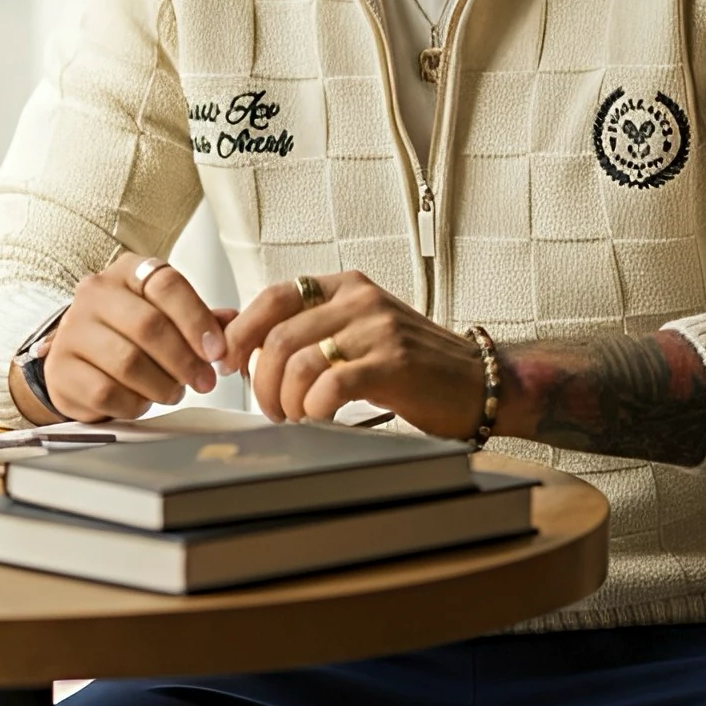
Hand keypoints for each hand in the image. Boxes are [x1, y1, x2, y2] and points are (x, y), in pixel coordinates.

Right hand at [42, 253, 234, 421]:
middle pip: (149, 325)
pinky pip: (107, 393)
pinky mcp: (60, 369)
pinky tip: (141, 401)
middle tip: (204, 381)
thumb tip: (233, 323)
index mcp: (127, 271)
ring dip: (162, 385)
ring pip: (128, 362)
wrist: (77, 359)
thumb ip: (200, 319)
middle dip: (185, 360)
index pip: (167, 284)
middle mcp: (95, 293)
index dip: (197, 319)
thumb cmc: (129, 334)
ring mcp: (72, 330)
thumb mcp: (165, 316)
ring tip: (173, 392)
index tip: (217, 351)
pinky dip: (133, 403)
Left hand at [224, 270, 484, 438]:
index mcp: (345, 286)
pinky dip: (314, 409)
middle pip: (279, 336)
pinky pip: (331, 385)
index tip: (228, 363)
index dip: (241, 332)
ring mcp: (378, 329)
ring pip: (299, 362)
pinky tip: (320, 419)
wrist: (477, 381)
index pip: (273, 297)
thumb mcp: (354, 333)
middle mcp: (359, 299)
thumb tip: (232, 330)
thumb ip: (303, 330)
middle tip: (269, 408)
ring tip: (295, 417)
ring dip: (286, 401)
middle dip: (261, 381)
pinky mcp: (394, 363)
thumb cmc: (413, 364)